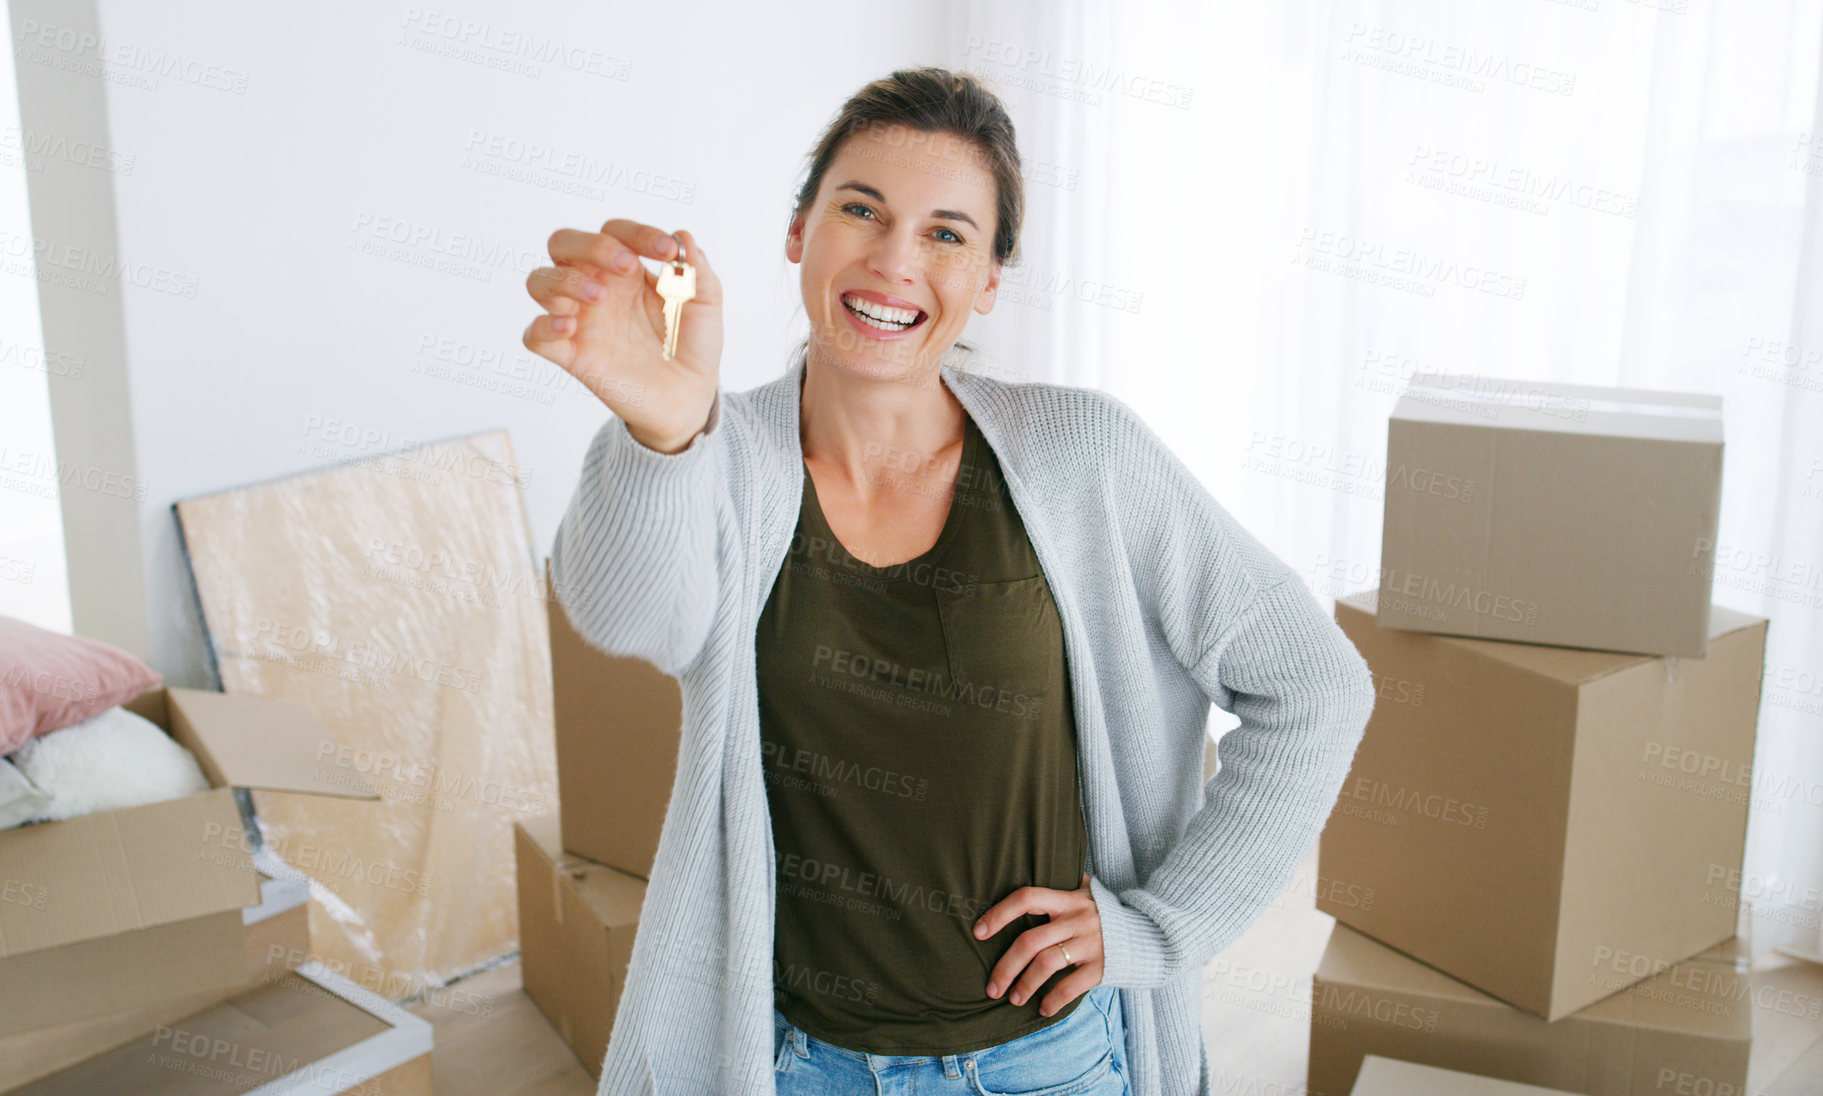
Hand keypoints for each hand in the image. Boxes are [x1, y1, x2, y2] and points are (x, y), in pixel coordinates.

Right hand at [523, 220, 723, 451]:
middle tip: (625, 266)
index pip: (614, 232)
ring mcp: (580, 320)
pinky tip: (569, 326)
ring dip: (564, 281)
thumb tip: (684, 236)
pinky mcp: (571, 355)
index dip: (637, 234)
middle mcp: (596, 287)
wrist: (689, 396)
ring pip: (539, 282)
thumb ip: (697, 271)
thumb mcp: (706, 305)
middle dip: (590, 246)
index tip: (668, 252)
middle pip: (563, 244)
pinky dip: (543, 326)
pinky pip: (535, 335)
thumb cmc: (692, 344)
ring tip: (600, 297)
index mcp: (626, 269)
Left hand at [974, 872, 1104, 1016]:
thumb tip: (1024, 867)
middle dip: (1005, 967)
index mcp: (1067, 899)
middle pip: (1030, 941)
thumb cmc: (1104, 912)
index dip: (999, 913)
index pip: (1027, 898)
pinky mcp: (1101, 967)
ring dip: (1025, 985)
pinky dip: (1053, 1001)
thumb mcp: (1085, 891)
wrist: (1147, 933)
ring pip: (1046, 965)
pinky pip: (1071, 987)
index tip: (978, 932)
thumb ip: (1061, 883)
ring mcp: (1090, 943)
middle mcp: (1077, 919)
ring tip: (1013, 999)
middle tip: (992, 987)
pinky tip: (1042, 1009)